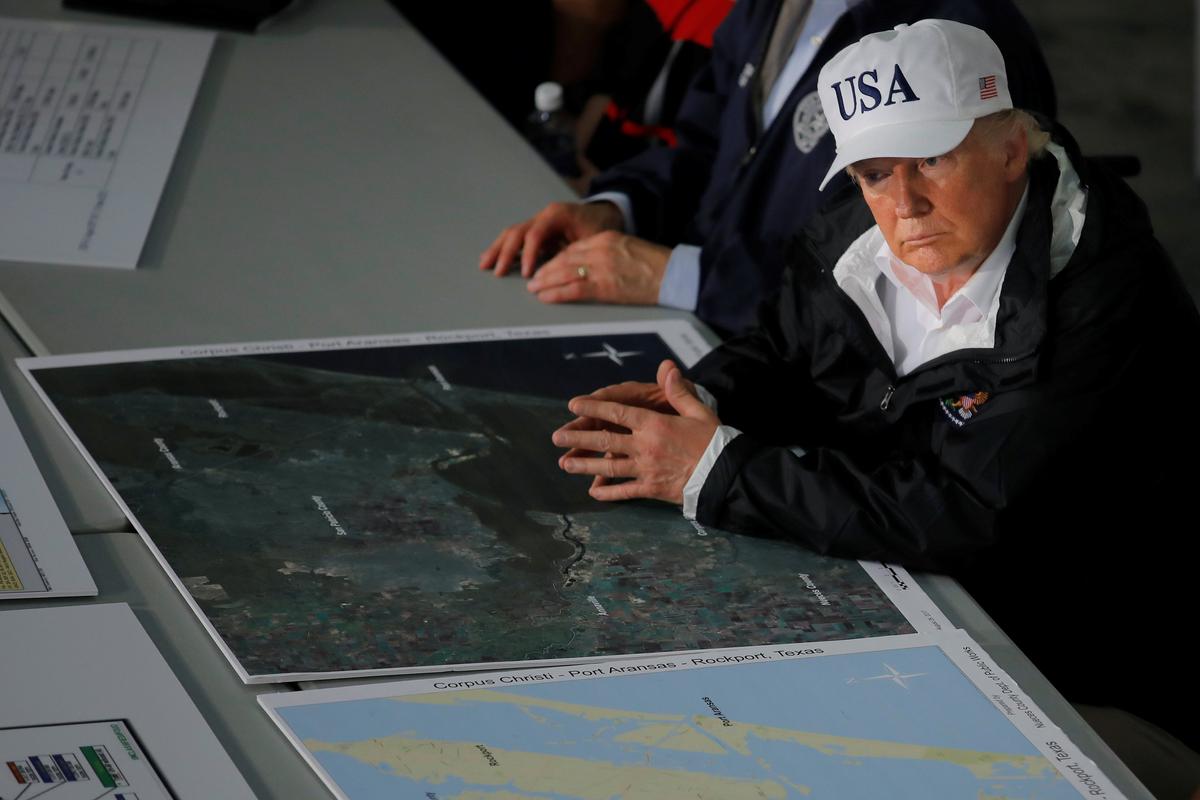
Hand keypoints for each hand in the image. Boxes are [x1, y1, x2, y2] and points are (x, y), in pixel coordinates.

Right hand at [479, 201, 622, 277]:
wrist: (606, 213)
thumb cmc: (601, 225)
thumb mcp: (593, 238)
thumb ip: (575, 252)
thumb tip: (559, 270)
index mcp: (557, 214)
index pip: (535, 234)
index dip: (528, 254)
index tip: (527, 274)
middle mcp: (543, 215)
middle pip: (518, 232)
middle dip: (506, 253)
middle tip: (498, 272)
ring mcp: (538, 221)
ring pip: (512, 233)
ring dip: (498, 249)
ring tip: (485, 264)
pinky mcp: (536, 229)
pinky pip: (515, 237)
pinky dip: (503, 248)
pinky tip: (491, 258)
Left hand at [526, 231, 670, 304]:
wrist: (672, 274)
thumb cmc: (655, 265)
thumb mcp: (628, 248)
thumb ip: (608, 253)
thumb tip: (590, 265)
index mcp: (606, 238)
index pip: (573, 248)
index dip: (556, 259)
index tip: (548, 266)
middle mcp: (599, 250)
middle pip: (564, 259)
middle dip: (546, 270)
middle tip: (534, 278)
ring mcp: (600, 268)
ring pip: (563, 273)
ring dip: (546, 282)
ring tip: (534, 289)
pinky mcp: (604, 286)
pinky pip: (572, 289)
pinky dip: (556, 293)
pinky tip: (545, 297)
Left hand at [552, 361, 717, 504]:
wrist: (726, 474)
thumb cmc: (714, 440)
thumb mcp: (698, 411)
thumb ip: (678, 390)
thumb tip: (667, 367)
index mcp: (654, 424)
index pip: (616, 413)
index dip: (593, 408)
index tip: (574, 405)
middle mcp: (644, 446)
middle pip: (604, 441)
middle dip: (578, 438)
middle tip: (557, 437)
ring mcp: (645, 469)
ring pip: (608, 467)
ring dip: (584, 465)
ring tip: (564, 464)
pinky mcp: (651, 489)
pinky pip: (625, 492)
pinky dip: (608, 493)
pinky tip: (593, 493)